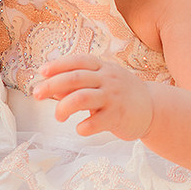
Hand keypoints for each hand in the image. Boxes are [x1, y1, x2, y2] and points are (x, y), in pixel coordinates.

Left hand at [33, 53, 153, 139]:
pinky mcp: (117, 117)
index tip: (41, 72)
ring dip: (63, 108)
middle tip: (36, 95)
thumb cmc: (121, 94)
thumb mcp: (103, 81)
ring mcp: (113, 98)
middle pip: (74, 78)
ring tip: (58, 116)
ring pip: (81, 98)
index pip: (77, 61)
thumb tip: (50, 88)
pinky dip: (82, 127)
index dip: (58, 65)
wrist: (153, 108)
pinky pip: (94, 122)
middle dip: (51, 86)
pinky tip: (80, 128)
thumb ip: (79, 84)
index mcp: (103, 68)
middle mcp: (107, 79)